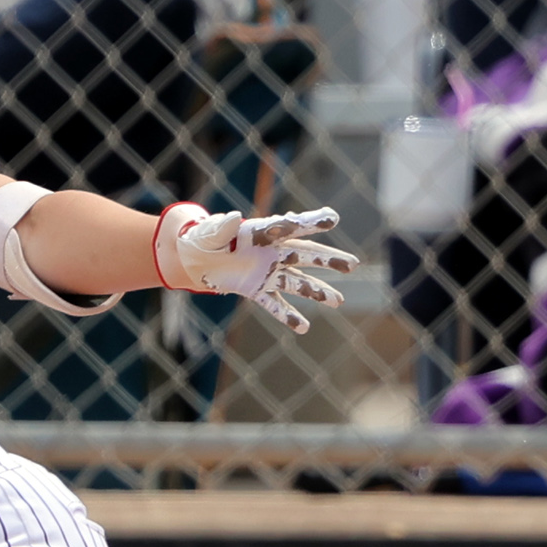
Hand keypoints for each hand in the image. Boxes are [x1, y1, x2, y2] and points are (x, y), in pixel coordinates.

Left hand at [155, 205, 358, 333]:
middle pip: (305, 256)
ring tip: (337, 302)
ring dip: (317, 292)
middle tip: (352, 264)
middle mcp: (271, 253)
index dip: (311, 222)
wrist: (194, 259)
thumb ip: (222, 228)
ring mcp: (267, 273)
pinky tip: (303, 328)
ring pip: (297, 283)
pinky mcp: (257, 290)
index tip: (332, 218)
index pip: (290, 226)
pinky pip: (275, 304)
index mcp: (262, 232)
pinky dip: (288, 316)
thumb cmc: (203, 238)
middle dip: (328, 261)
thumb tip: (233, 218)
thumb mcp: (208, 232)